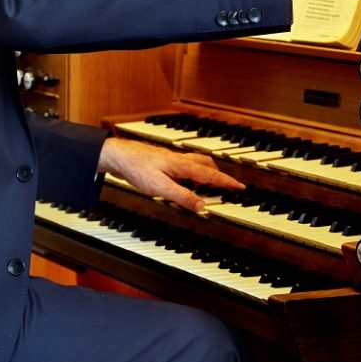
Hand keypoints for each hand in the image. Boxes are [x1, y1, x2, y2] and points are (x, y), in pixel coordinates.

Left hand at [97, 136, 244, 212]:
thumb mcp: (161, 188)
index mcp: (183, 166)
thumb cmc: (137, 168)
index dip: (227, 182)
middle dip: (218, 175)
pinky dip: (191, 174)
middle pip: (206, 165)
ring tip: (208, 186)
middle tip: (226, 186)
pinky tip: (184, 182)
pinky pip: (184, 167)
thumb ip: (182, 196)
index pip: (211, 175)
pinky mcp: (162, 162)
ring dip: (205, 174)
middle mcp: (179, 160)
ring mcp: (171, 160)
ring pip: (195, 164)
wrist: (119, 156)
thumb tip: (202, 205)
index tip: (241, 187)